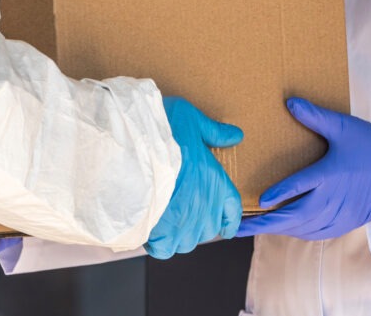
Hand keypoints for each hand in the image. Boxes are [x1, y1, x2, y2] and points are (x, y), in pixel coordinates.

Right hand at [146, 96, 242, 258]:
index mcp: (215, 181)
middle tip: (181, 214)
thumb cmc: (164, 131)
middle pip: (208, 229)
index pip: (232, 209)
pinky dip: (158, 244)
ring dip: (178, 235)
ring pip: (186, 242)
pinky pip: (164, 249)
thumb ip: (213, 132)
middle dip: (197, 225)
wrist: (134, 147)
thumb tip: (236, 136)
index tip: (227, 228)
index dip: (230, 220)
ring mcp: (183, 223)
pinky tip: (150, 231)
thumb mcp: (193, 121)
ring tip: (165, 223)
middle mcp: (204, 206)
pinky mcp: (160, 233)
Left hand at [236, 98, 370, 240]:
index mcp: (331, 173)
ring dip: (279, 229)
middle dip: (265, 223)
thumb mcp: (343, 127)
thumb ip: (315, 116)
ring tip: (254, 228)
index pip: (302, 186)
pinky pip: (318, 233)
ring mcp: (341, 214)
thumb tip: (290, 102)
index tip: (261, 200)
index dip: (281, 193)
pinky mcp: (347, 222)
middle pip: (295, 216)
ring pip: (304, 228)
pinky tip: (284, 229)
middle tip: (238, 226)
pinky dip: (298, 232)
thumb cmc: (370, 145)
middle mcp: (334, 198)